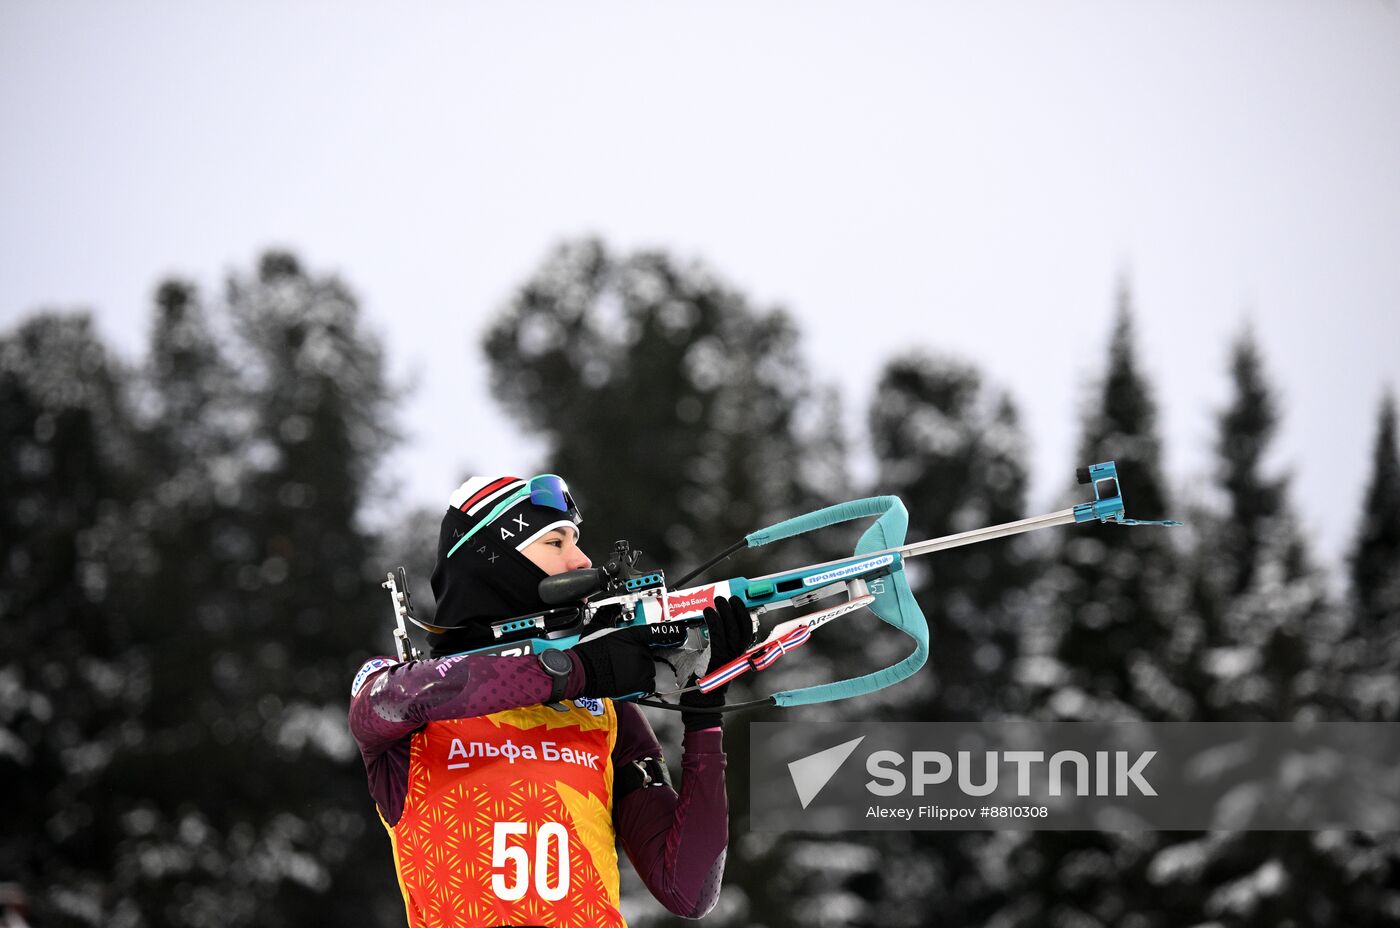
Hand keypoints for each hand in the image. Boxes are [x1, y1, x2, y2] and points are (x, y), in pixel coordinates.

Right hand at [574, 622, 686, 698]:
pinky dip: (642, 682)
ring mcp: (642, 666)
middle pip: (652, 651)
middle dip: (643, 654)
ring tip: (622, 669)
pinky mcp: (640, 682)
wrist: (582, 671)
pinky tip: (628, 679)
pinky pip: (649, 682)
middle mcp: (641, 650)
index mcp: (633, 634)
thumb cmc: (588, 651)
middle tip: (625, 658)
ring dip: (641, 668)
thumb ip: (608, 615)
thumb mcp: (597, 626)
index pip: (658, 631)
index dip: (673, 631)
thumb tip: (611, 608)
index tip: (681, 632)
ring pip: (650, 667)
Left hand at [680, 596, 757, 729]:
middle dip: (736, 610)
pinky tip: (708, 613)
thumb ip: (712, 644)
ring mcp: (727, 660)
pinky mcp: (716, 662)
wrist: (699, 705)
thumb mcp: (708, 659)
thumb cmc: (701, 682)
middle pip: (743, 629)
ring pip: (733, 632)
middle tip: (725, 598)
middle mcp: (736, 658)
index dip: (744, 615)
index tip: (737, 602)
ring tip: (717, 601)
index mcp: (736, 656)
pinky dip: (714, 623)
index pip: (747, 632)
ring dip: (725, 613)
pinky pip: (718, 639)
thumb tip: (708, 626)